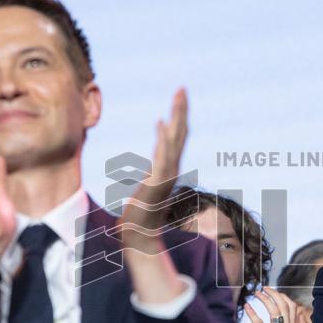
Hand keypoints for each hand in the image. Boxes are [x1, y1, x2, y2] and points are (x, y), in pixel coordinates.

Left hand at [118, 89, 188, 251]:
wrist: (139, 235)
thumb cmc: (140, 214)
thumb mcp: (146, 187)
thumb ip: (152, 175)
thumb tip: (152, 169)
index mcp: (169, 167)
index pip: (176, 136)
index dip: (178, 116)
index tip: (179, 97)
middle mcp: (172, 168)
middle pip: (180, 132)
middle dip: (181, 109)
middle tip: (182, 88)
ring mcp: (167, 175)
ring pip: (174, 139)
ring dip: (176, 117)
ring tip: (177, 96)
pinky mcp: (158, 182)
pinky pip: (162, 156)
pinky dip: (162, 139)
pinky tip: (160, 122)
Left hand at [244, 287, 295, 322]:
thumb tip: (274, 321)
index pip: (291, 308)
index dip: (282, 296)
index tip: (272, 291)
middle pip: (283, 306)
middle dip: (273, 294)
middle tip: (263, 289)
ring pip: (274, 312)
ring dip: (264, 300)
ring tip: (255, 294)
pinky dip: (253, 313)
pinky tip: (247, 307)